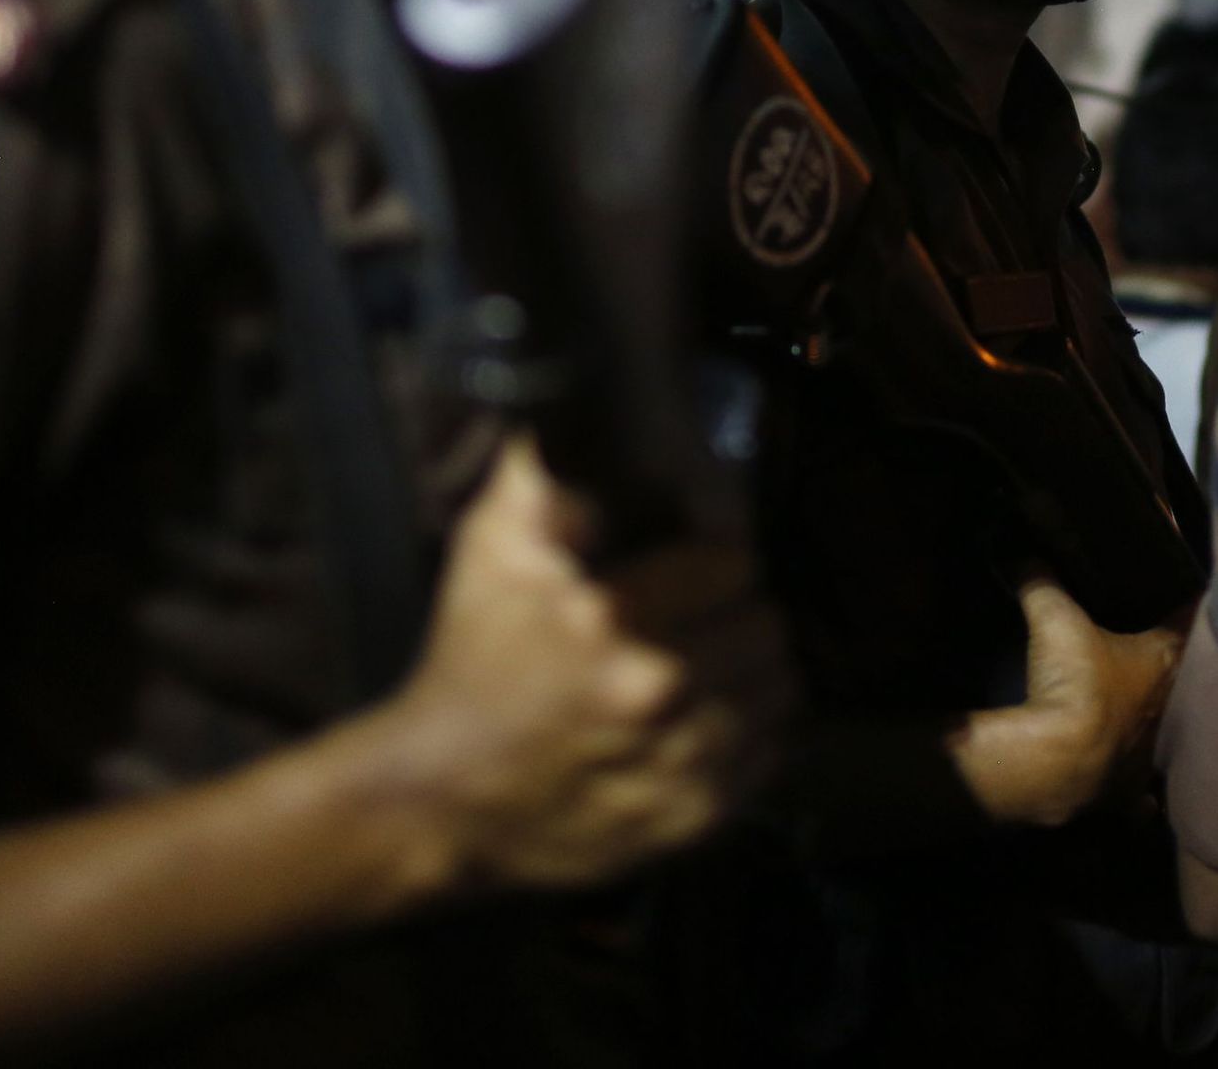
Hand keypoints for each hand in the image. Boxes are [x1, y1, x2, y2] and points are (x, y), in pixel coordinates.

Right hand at [357, 436, 792, 895]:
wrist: (437, 799)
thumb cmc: (470, 659)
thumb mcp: (488, 546)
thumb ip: (546, 467)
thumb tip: (591, 397)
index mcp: (610, 615)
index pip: (734, 560)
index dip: (714, 558)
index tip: (691, 569)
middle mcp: (655, 690)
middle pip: (766, 624)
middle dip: (737, 615)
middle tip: (700, 620)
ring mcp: (679, 763)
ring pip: (781, 689)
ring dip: (752, 673)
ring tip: (706, 668)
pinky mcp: (692, 819)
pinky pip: (772, 754)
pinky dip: (751, 734)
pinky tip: (704, 722)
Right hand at [946, 578, 1185, 828]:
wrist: (1060, 764)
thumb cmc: (1076, 684)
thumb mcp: (1055, 621)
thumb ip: (1042, 583)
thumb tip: (1021, 552)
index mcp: (1166, 663)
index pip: (1192, 623)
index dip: (1191, 606)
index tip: (1190, 592)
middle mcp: (1171, 711)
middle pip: (1186, 680)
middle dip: (1178, 666)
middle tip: (1165, 650)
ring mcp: (1151, 756)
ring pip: (1171, 737)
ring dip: (1165, 725)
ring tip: (1154, 713)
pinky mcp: (1126, 792)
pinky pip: (1141, 796)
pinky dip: (1141, 796)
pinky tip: (1144, 798)